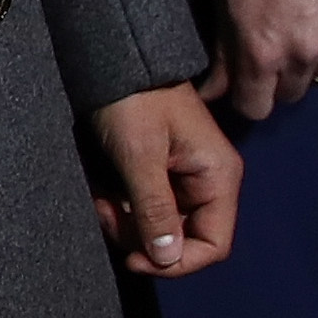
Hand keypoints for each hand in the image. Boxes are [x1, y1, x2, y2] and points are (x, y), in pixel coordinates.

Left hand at [88, 82, 239, 277]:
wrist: (112, 55)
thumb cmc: (131, 99)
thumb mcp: (140, 156)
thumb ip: (155, 209)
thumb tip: (166, 259)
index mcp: (218, 177)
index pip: (214, 245)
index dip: (177, 262)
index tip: (134, 259)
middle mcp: (208, 180)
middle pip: (184, 237)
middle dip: (143, 237)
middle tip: (105, 215)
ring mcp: (184, 175)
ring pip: (160, 223)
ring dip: (128, 221)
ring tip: (99, 200)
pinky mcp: (160, 169)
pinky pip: (146, 203)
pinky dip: (123, 205)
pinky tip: (101, 191)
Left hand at [200, 0, 317, 121]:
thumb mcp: (226, 4)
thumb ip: (222, 54)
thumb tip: (210, 92)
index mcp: (261, 53)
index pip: (256, 108)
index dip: (250, 98)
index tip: (248, 86)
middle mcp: (300, 57)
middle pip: (291, 95)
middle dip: (281, 79)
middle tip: (276, 49)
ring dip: (312, 60)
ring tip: (302, 26)